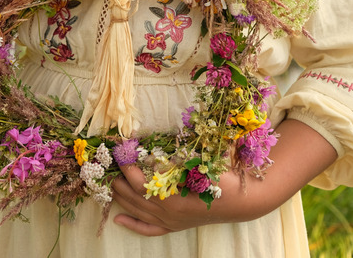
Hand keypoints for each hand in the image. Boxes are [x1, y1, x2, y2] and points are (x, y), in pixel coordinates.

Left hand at [111, 119, 337, 235]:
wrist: (244, 200)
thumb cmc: (225, 176)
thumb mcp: (205, 158)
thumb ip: (188, 148)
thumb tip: (182, 123)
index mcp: (173, 198)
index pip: (139, 182)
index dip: (127, 166)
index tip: (120, 150)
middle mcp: (168, 213)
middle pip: (133, 196)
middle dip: (119, 179)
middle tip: (109, 163)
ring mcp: (170, 222)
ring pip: (137, 211)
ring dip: (121, 197)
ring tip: (108, 182)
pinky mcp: (174, 226)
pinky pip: (149, 229)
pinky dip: (133, 224)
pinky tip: (117, 218)